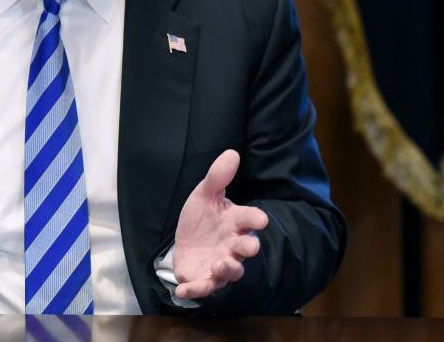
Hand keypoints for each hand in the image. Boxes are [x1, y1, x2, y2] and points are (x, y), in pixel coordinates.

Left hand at [172, 150, 267, 299]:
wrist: (186, 243)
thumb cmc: (202, 219)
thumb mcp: (204, 195)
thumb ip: (217, 177)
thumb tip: (232, 152)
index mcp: (234, 223)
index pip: (248, 219)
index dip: (254, 218)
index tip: (261, 218)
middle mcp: (232, 246)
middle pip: (245, 249)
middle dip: (248, 247)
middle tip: (250, 246)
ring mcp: (220, 264)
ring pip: (231, 271)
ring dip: (227, 270)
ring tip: (219, 264)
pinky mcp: (204, 279)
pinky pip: (203, 287)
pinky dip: (194, 290)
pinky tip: (182, 290)